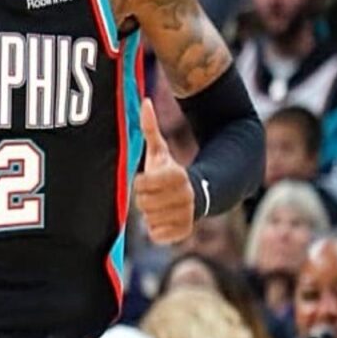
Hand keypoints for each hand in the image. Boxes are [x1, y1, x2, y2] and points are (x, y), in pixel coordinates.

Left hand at [136, 99, 196, 245]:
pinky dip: (156, 229)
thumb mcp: (159, 150)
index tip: (147, 180)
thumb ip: (150, 128)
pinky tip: (165, 219)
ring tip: (161, 205)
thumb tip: (145, 101)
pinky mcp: (184, 233)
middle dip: (145, 199)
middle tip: (155, 194)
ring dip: (151, 213)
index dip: (140, 183)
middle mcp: (185, 196)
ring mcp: (186, 215)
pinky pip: (156, 235)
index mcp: (177, 175)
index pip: (142, 184)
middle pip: (143, 204)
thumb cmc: (169, 171)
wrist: (196, 195)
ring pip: (149, 219)